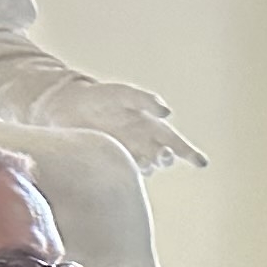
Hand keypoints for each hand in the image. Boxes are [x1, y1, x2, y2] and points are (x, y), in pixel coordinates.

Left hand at [42, 76, 204, 170]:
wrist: (65, 105)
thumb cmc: (98, 97)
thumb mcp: (123, 93)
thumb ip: (145, 100)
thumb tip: (167, 112)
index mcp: (150, 125)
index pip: (175, 141)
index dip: (189, 153)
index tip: (201, 163)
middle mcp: (142, 142)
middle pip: (162, 157)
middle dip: (165, 158)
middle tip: (163, 156)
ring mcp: (126, 153)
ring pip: (145, 167)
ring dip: (148, 166)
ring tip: (145, 161)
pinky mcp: (109, 161)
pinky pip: (125, 172)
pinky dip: (128, 173)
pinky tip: (123, 168)